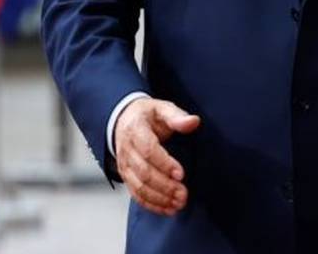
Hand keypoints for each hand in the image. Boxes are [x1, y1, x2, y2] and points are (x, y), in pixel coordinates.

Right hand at [113, 97, 200, 216]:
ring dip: (159, 198)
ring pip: (139, 186)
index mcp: (135, 129)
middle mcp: (127, 149)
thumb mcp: (161, 109)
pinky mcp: (126, 176)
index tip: (181, 173)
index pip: (148, 149)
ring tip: (178, 203)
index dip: (164, 163)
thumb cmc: (146, 116)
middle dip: (165, 186)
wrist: (124, 120)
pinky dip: (151, 205)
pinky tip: (167, 209)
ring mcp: (125, 164)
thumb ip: (176, 116)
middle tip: (183, 193)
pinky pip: (136, 194)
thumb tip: (193, 122)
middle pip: (144, 171)